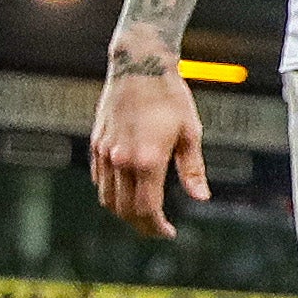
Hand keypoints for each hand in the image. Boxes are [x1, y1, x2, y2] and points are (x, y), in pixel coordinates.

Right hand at [91, 58, 204, 241]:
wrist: (139, 65)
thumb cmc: (170, 96)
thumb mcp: (190, 132)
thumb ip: (192, 169)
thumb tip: (201, 197)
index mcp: (147, 160)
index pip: (146, 209)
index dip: (157, 227)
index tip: (169, 233)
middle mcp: (121, 160)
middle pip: (124, 210)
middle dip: (141, 225)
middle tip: (158, 228)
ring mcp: (105, 151)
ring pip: (106, 198)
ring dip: (124, 212)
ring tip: (144, 214)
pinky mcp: (96, 143)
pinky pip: (99, 179)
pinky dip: (111, 192)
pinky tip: (127, 190)